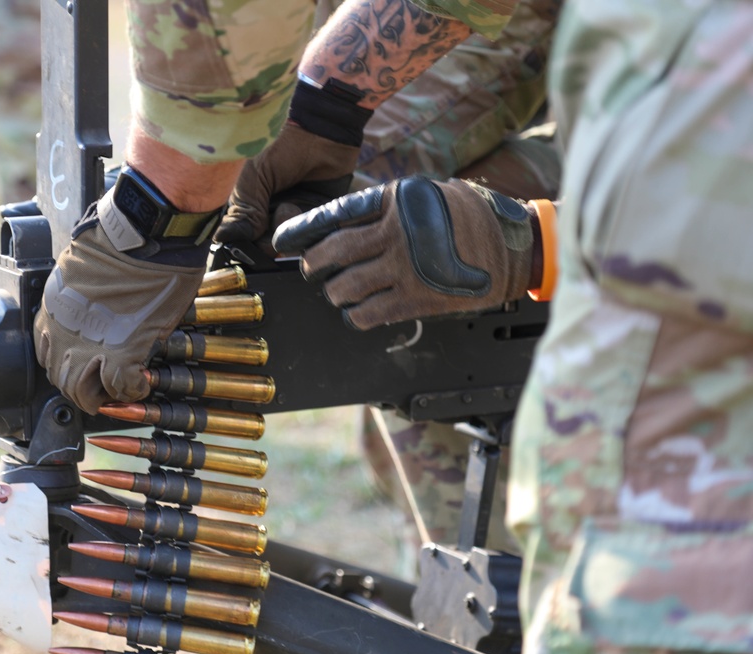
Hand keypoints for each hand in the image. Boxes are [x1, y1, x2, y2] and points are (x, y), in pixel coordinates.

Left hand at [33, 188, 209, 413]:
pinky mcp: (122, 350)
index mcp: (53, 307)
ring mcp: (90, 344)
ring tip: (120, 392)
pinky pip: (122, 387)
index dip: (67, 364)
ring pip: (82, 391)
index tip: (84, 366)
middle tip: (102, 388)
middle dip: (81, 388)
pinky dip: (133, 390)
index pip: (46, 353)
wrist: (144, 231)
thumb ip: (80, 293)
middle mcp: (63, 330)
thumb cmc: (118, 236)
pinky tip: (141, 383)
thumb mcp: (80, 265)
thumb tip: (94, 303)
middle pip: (60, 379)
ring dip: (103, 395)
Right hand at [214, 122, 361, 252]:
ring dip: (288, 226)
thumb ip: (243, 211)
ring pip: (288, 242)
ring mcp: (295, 216)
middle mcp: (270, 213)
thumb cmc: (281, 145)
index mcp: (249, 204)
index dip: (245, 243)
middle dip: (269, 234)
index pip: (242, 238)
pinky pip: (312, 235)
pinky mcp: (319, 217)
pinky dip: (307, 225)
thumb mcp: (253, 177)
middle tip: (275, 210)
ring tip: (292, 203)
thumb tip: (224, 239)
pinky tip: (306, 205)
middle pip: (265, 245)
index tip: (248, 240)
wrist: (321, 130)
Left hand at [272, 177, 538, 329]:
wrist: (514, 244)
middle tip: (310, 269)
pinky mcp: (417, 299)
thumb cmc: (467, 217)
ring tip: (338, 291)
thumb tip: (340, 226)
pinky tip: (357, 312)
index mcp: (394, 201)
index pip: (335, 214)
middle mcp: (396, 232)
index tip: (281, 240)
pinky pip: (368, 313)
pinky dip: (355, 316)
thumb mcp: (424, 195)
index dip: (302, 229)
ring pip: (344, 287)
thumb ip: (386, 207)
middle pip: (332, 253)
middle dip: (312, 265)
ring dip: (335, 292)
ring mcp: (406, 267)